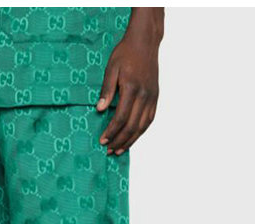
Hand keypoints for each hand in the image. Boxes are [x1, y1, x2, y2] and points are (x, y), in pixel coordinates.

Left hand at [97, 9, 162, 154]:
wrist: (145, 42)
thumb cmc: (125, 53)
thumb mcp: (111, 68)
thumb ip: (106, 89)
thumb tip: (100, 110)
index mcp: (132, 88)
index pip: (121, 117)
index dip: (111, 132)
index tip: (102, 141)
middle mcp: (144, 95)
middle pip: (132, 126)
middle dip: (119, 141)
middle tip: (108, 150)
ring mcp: (152, 97)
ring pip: (142, 126)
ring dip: (130, 140)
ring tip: (119, 151)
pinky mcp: (155, 97)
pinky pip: (149, 120)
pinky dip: (140, 132)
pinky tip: (132, 139)